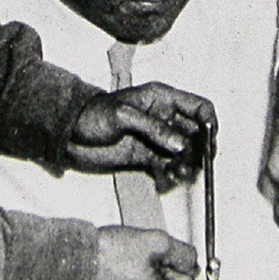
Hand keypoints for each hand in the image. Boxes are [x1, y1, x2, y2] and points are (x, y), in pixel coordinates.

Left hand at [68, 82, 215, 189]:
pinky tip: (166, 180)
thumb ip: (154, 129)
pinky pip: (168, 168)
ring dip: (187, 166)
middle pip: (196, 134)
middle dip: (199, 150)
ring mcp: (157, 139)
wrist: (69, 135)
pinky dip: (171, 176)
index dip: (209, 123)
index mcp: (162, 99)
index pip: (198, 107)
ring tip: (179, 174)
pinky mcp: (148, 158)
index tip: (209, 141)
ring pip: (184, 154)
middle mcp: (164, 119)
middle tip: (195, 165)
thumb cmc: (92, 115)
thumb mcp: (123, 116)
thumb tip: (182, 144)